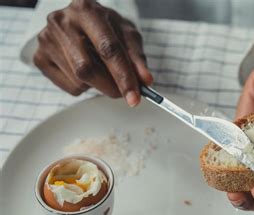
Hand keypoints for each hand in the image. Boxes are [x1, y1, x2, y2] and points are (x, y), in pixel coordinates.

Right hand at [33, 0, 152, 106]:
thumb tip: (145, 81)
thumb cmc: (107, 28)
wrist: (82, 21)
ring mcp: (46, 39)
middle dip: (110, 87)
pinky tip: (86, 71)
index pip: (108, 48)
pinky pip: (69, 87)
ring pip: (79, 80)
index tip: (135, 97)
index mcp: (87, 10)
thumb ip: (137, 58)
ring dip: (98, 85)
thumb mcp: (127, 36)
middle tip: (124, 94)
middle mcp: (62, 21)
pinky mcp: (39, 57)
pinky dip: (85, 87)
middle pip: (87, 68)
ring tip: (103, 70)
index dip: (123, 76)